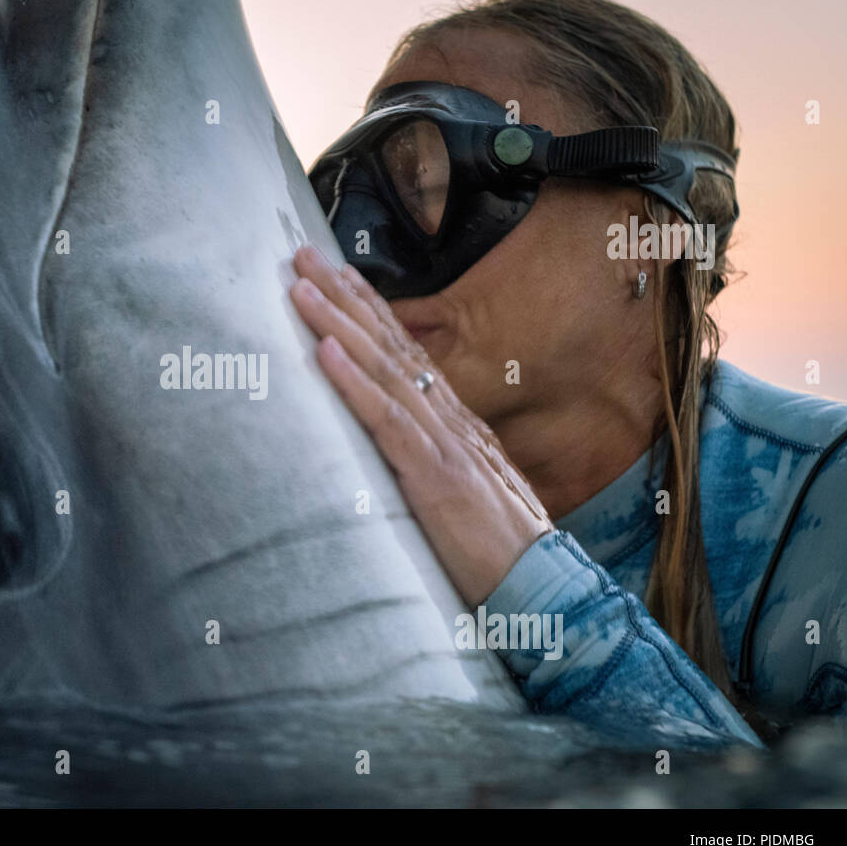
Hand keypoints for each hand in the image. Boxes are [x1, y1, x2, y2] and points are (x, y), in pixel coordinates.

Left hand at [288, 244, 552, 606]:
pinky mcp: (435, 477)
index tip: (335, 274)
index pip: (405, 354)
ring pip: (384, 371)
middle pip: (390, 346)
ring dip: (338, 325)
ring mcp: (444, 445)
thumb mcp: (462, 496)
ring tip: (301, 286)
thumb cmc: (500, 553)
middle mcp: (450, 422)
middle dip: (344, 298)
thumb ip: (432, 465)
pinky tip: (323, 353)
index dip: (369, 311)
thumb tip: (398, 447)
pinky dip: (354, 384)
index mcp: (455, 426)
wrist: (545, 592)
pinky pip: (388, 422)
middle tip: (301, 254)